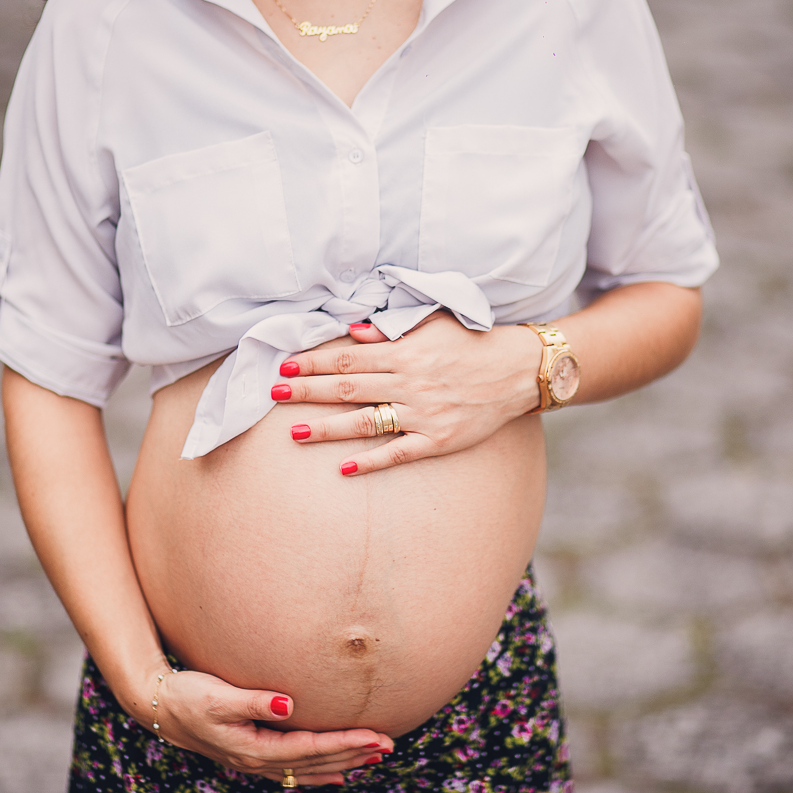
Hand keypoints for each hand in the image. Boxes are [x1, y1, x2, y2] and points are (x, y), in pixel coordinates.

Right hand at [154, 670, 393, 786]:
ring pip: (308, 768)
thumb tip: (289, 703)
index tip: (375, 736)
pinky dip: (320, 769)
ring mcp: (255, 761)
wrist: (156, 707)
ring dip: (342, 762)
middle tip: (389, 744)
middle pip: (315, 762)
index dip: (345, 743)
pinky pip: (295, 768)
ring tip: (374, 757)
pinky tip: (337, 771)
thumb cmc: (186, 696)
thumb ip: (254, 701)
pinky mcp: (251, 753)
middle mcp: (257, 761)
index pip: (310, 749)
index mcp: (253, 748)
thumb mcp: (217, 696)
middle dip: (353, 753)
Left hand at [273, 313, 542, 474]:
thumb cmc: (471, 343)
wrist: (519, 370)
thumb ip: (390, 331)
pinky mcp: (438, 440)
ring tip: (294, 432)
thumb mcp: (432, 324)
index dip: (313, 362)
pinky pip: (399, 453)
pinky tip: (344, 468)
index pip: (347, 359)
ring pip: (366, 422)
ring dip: (327, 428)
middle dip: (307, 391)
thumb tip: (351, 333)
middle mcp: (409, 383)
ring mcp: (423, 414)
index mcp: (405, 353)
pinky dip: (371, 461)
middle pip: (347, 388)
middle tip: (273, 393)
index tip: (284, 365)